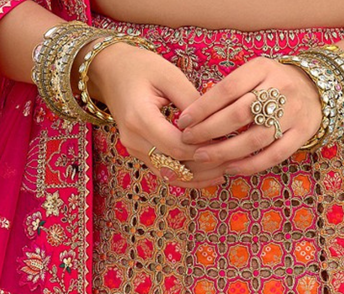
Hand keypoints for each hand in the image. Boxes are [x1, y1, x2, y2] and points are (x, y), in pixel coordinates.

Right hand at [83, 42, 224, 188]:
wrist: (110, 71)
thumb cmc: (140, 66)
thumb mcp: (169, 75)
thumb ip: (192, 102)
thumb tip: (217, 125)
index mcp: (140, 118)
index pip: (178, 147)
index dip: (204, 149)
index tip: (227, 142)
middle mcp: (134, 141)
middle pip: (177, 166)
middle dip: (207, 165)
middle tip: (233, 158)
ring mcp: (135, 151)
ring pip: (172, 176)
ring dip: (200, 176)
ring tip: (226, 169)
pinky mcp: (140, 155)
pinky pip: (166, 173)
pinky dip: (189, 176)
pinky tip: (211, 174)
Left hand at [173, 57, 323, 177]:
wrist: (316, 91)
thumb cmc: (273, 84)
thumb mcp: (254, 74)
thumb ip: (231, 89)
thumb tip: (195, 112)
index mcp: (262, 68)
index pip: (227, 88)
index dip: (203, 107)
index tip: (184, 121)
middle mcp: (279, 88)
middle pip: (239, 114)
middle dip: (209, 130)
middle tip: (189, 141)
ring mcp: (293, 113)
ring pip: (254, 138)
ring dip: (225, 151)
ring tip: (203, 156)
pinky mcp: (301, 134)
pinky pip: (273, 155)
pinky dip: (249, 165)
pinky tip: (229, 168)